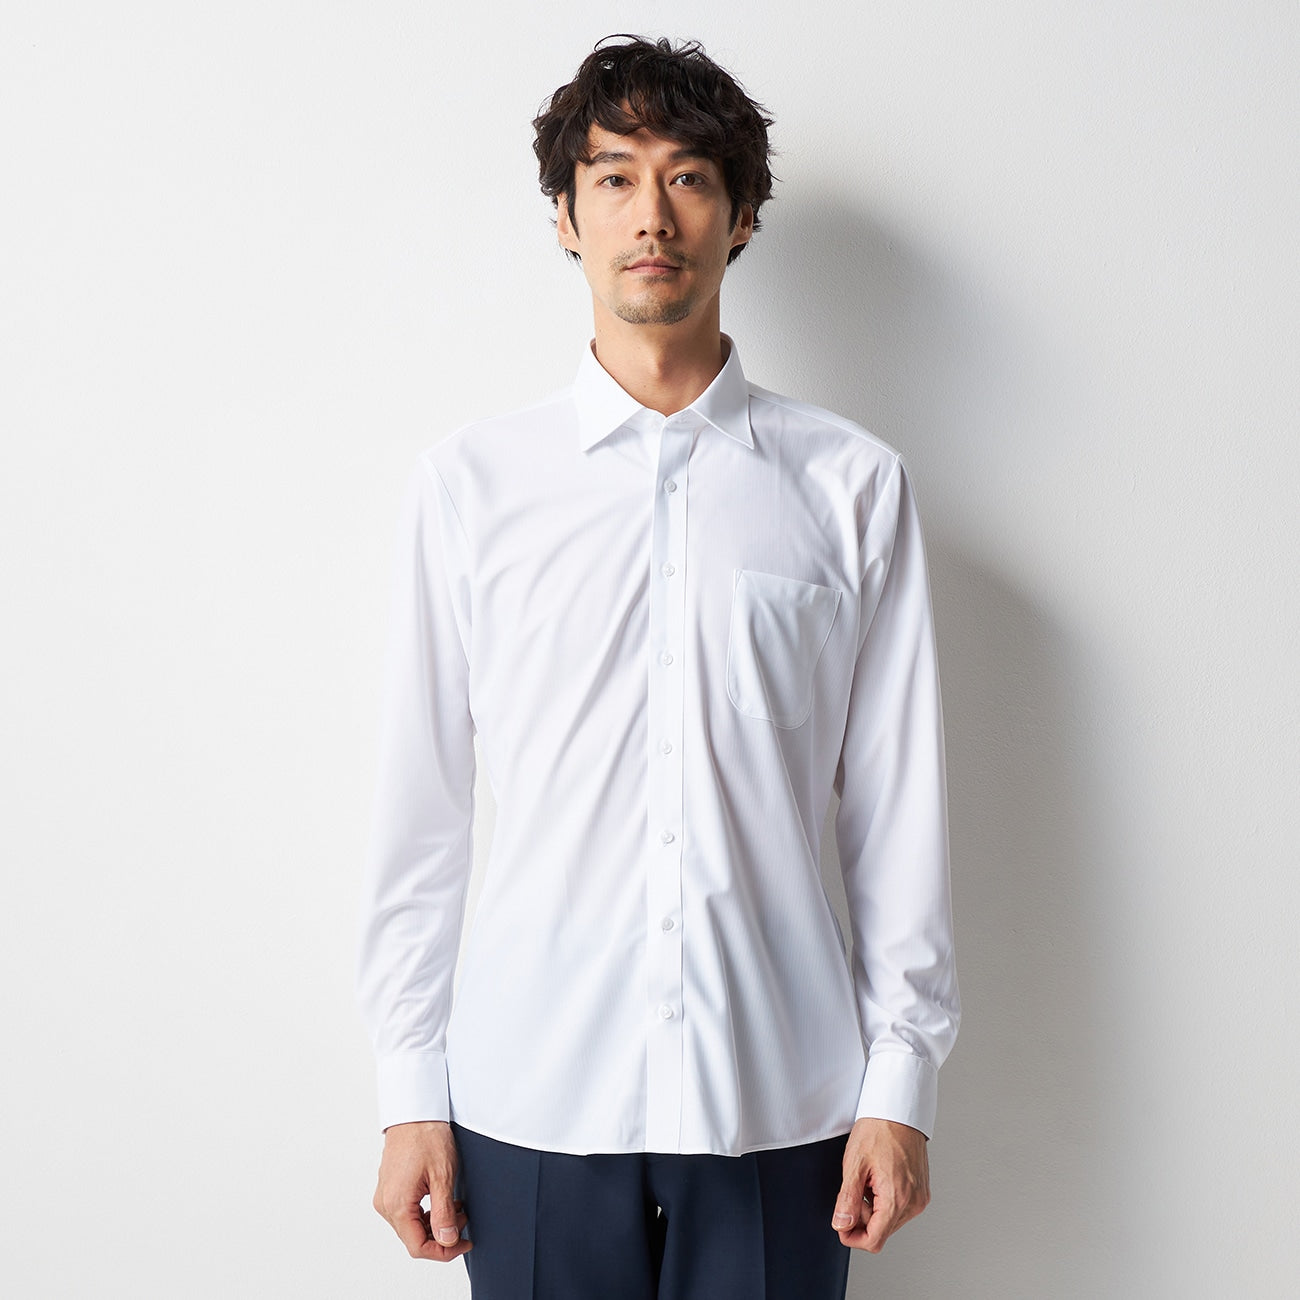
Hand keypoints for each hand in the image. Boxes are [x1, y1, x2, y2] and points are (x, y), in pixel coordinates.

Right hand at [372, 1120, 471, 1261]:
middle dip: (442, 1234)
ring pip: (411, 1226)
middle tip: (463, 1218)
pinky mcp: (390, 1188)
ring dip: (435, 1223)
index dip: (443, 1251)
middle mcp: (386, 1204)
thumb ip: (443, 1213)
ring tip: (456, 1207)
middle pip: (414, 1238)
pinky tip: (442, 1201)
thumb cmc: (427, 1137)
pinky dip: (426, 1213)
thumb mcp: (442, 1176)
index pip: (417, 1247)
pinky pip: (406, 1212)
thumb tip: (447, 1241)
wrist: (414, 1112)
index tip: (463, 1243)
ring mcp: (385, 1196)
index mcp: (396, 1204)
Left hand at [831, 1117, 929, 1252]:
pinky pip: (900, 1208)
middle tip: (853, 1190)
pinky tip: (878, 1179)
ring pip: (890, 1221)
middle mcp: (913, 1203)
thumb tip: (841, 1225)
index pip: (874, 1240)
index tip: (841, 1226)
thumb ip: (847, 1199)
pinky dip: (885, 1200)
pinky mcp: (921, 1191)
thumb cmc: (879, 1130)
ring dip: (873, 1209)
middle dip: (862, 1218)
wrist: (898, 1111)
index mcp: (897, 1198)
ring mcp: (919, 1197)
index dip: (853, 1237)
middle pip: (882, 1232)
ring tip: (867, 1181)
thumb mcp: (855, 1164)